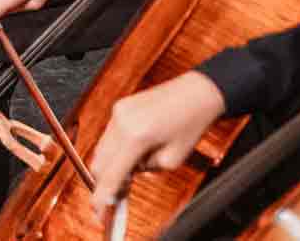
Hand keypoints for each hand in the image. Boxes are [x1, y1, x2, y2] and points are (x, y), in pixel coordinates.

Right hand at [88, 71, 226, 221]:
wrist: (201, 90)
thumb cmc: (193, 121)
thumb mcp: (173, 159)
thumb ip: (146, 171)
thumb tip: (127, 175)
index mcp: (137, 136)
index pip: (110, 176)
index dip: (103, 197)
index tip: (101, 210)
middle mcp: (123, 122)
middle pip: (98, 164)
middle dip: (106, 181)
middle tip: (121, 190)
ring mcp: (119, 112)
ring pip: (101, 150)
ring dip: (111, 164)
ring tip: (135, 165)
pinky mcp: (121, 106)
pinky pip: (109, 135)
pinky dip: (116, 147)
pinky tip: (136, 148)